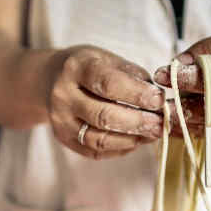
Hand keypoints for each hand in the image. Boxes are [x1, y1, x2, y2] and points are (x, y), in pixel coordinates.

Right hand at [46, 45, 164, 158]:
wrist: (50, 80)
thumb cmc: (88, 68)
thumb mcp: (108, 59)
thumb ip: (133, 76)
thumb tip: (158, 99)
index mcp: (76, 68)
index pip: (108, 84)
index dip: (137, 94)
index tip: (159, 100)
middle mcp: (63, 96)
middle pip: (103, 116)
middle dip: (137, 122)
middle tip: (160, 124)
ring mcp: (61, 121)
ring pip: (99, 139)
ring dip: (132, 140)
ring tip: (152, 134)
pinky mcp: (65, 139)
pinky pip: (96, 152)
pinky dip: (121, 149)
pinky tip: (136, 141)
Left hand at [154, 26, 210, 120]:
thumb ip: (206, 50)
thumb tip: (176, 63)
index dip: (186, 77)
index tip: (161, 74)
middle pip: (210, 110)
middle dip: (180, 108)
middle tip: (156, 105)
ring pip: (209, 127)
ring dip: (182, 125)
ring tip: (159, 118)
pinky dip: (189, 131)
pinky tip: (170, 127)